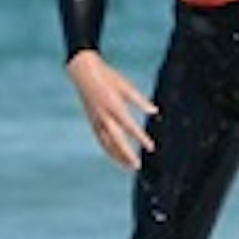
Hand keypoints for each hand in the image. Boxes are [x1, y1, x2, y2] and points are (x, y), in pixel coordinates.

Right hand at [66, 50, 155, 169]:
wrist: (84, 72)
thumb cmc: (108, 77)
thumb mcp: (125, 86)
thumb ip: (140, 100)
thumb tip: (154, 111)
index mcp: (114, 105)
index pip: (130, 126)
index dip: (141, 138)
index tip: (151, 148)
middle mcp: (104, 115)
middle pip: (116, 140)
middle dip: (127, 154)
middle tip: (137, 166)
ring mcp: (96, 119)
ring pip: (106, 143)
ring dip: (117, 156)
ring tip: (128, 166)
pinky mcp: (92, 121)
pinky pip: (100, 139)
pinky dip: (108, 149)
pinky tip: (116, 156)